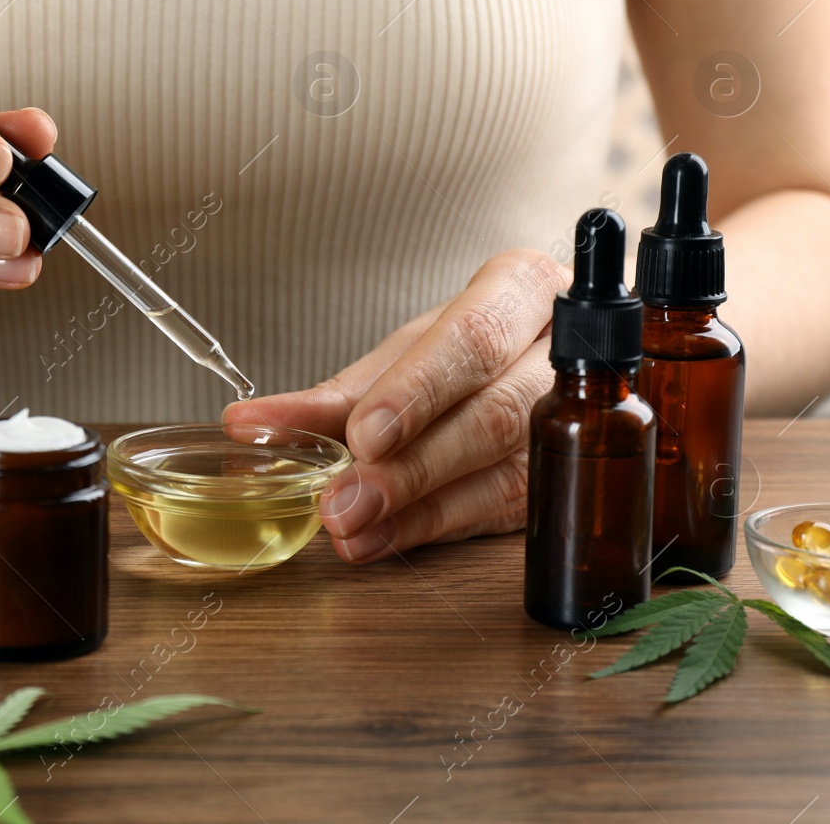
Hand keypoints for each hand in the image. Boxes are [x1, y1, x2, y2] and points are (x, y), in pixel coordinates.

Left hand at [224, 249, 570, 562]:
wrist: (575, 357)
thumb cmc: (479, 342)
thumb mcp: (415, 346)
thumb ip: (344, 391)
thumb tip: (254, 426)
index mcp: (522, 289)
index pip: (471, 338)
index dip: (416, 391)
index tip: (360, 432)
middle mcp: (559, 354)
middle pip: (492, 413)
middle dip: (409, 465)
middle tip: (342, 499)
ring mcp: (574, 421)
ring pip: (500, 470)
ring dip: (414, 507)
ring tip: (349, 527)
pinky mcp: (565, 478)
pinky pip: (502, 509)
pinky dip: (432, 527)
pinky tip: (381, 541)